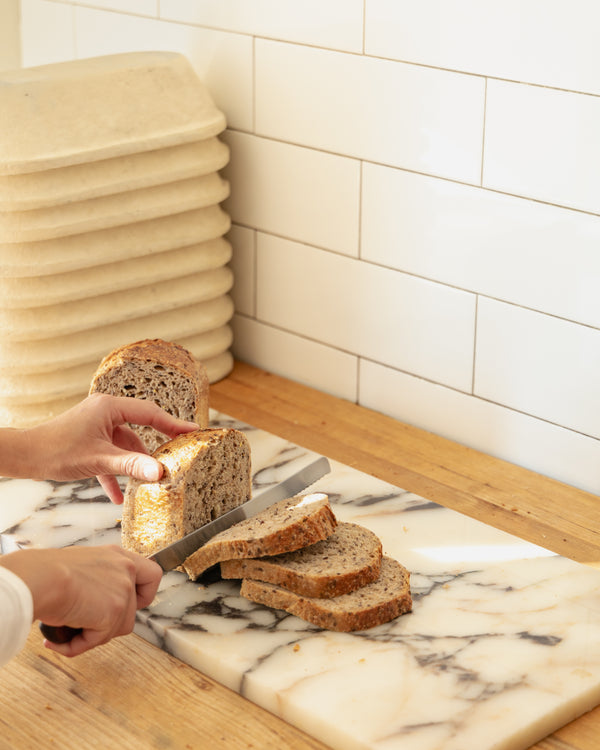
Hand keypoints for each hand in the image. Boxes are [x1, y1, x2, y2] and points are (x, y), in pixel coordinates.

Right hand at [0, 545, 161, 656]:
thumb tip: (91, 602)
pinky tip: (59, 641)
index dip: (144, 595)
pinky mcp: (114, 611)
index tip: (127, 604)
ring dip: (93, 635)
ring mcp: (123, 590)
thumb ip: (97, 580)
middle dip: (108, 623)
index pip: (152, 575)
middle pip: (132, 610)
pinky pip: (99, 639)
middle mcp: (125, 570)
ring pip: (118, 628)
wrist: (41, 578)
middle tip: (84, 624)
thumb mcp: (80, 566)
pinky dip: (78, 645)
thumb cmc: (47, 571)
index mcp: (118, 556)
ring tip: (67, 631)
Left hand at [20, 393, 198, 502]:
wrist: (25, 457)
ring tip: (149, 482)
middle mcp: (106, 413)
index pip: (150, 413)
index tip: (193, 432)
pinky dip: (116, 473)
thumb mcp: (99, 460)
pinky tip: (119, 496)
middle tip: (178, 456)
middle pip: (141, 427)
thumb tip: (159, 472)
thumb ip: (131, 465)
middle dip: (156, 446)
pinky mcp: (90, 441)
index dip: (174, 423)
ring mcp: (98, 427)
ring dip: (134, 464)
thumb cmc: (56, 450)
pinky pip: (111, 455)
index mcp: (109, 407)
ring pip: (126, 444)